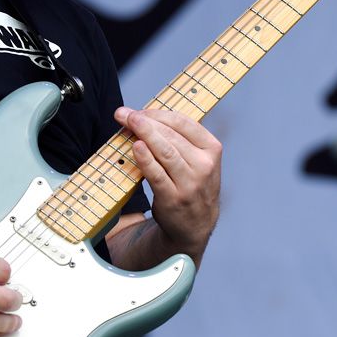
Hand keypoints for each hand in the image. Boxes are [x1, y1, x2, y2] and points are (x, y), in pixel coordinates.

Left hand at [115, 107, 221, 256]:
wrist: (195, 226)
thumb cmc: (192, 185)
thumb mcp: (199, 160)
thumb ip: (181, 140)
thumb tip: (148, 116)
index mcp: (212, 149)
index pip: (184, 123)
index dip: (159, 113)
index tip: (139, 110)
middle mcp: (204, 165)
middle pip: (171, 135)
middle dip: (146, 121)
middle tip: (125, 113)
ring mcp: (190, 183)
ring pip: (165, 151)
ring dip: (144, 134)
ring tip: (127, 123)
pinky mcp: (174, 198)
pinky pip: (157, 174)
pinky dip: (145, 159)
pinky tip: (135, 147)